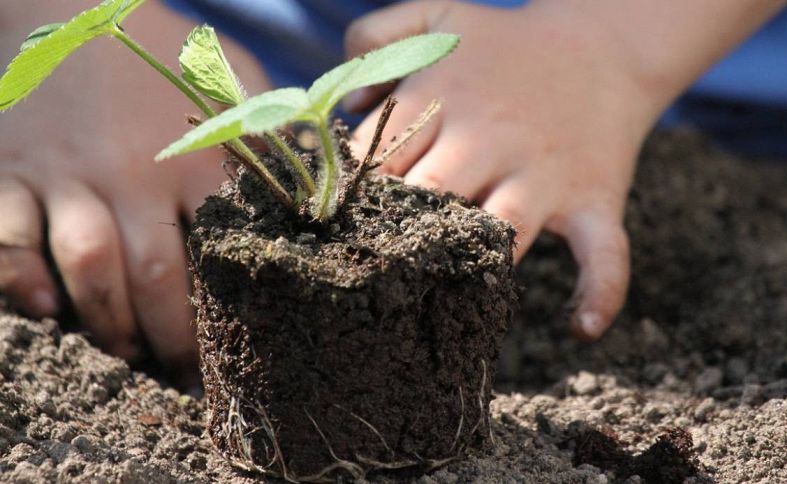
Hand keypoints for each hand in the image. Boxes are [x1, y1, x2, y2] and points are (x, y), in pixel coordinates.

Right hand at [0, 2, 268, 380]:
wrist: (68, 4)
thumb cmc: (161, 52)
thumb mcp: (231, 78)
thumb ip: (270, 131)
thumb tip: (321, 177)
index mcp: (193, 158)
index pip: (217, 253)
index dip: (226, 314)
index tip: (235, 350)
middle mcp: (130, 172)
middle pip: (152, 276)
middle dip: (168, 338)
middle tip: (180, 374)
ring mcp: (65, 172)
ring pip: (86, 266)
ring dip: (106, 322)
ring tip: (126, 352)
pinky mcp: (11, 170)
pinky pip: (6, 236)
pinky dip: (18, 279)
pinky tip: (42, 309)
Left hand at [345, 1, 656, 339]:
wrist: (603, 44)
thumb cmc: (506, 44)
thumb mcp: (437, 15)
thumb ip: (375, 36)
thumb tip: (348, 106)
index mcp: (445, 99)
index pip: (379, 157)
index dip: (352, 193)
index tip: (335, 221)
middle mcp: (490, 140)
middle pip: (428, 196)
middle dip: (397, 231)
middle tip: (372, 264)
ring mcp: (543, 175)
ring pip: (499, 230)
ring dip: (470, 263)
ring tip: (440, 296)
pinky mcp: (593, 200)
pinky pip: (604, 253)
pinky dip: (601, 292)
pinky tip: (581, 328)